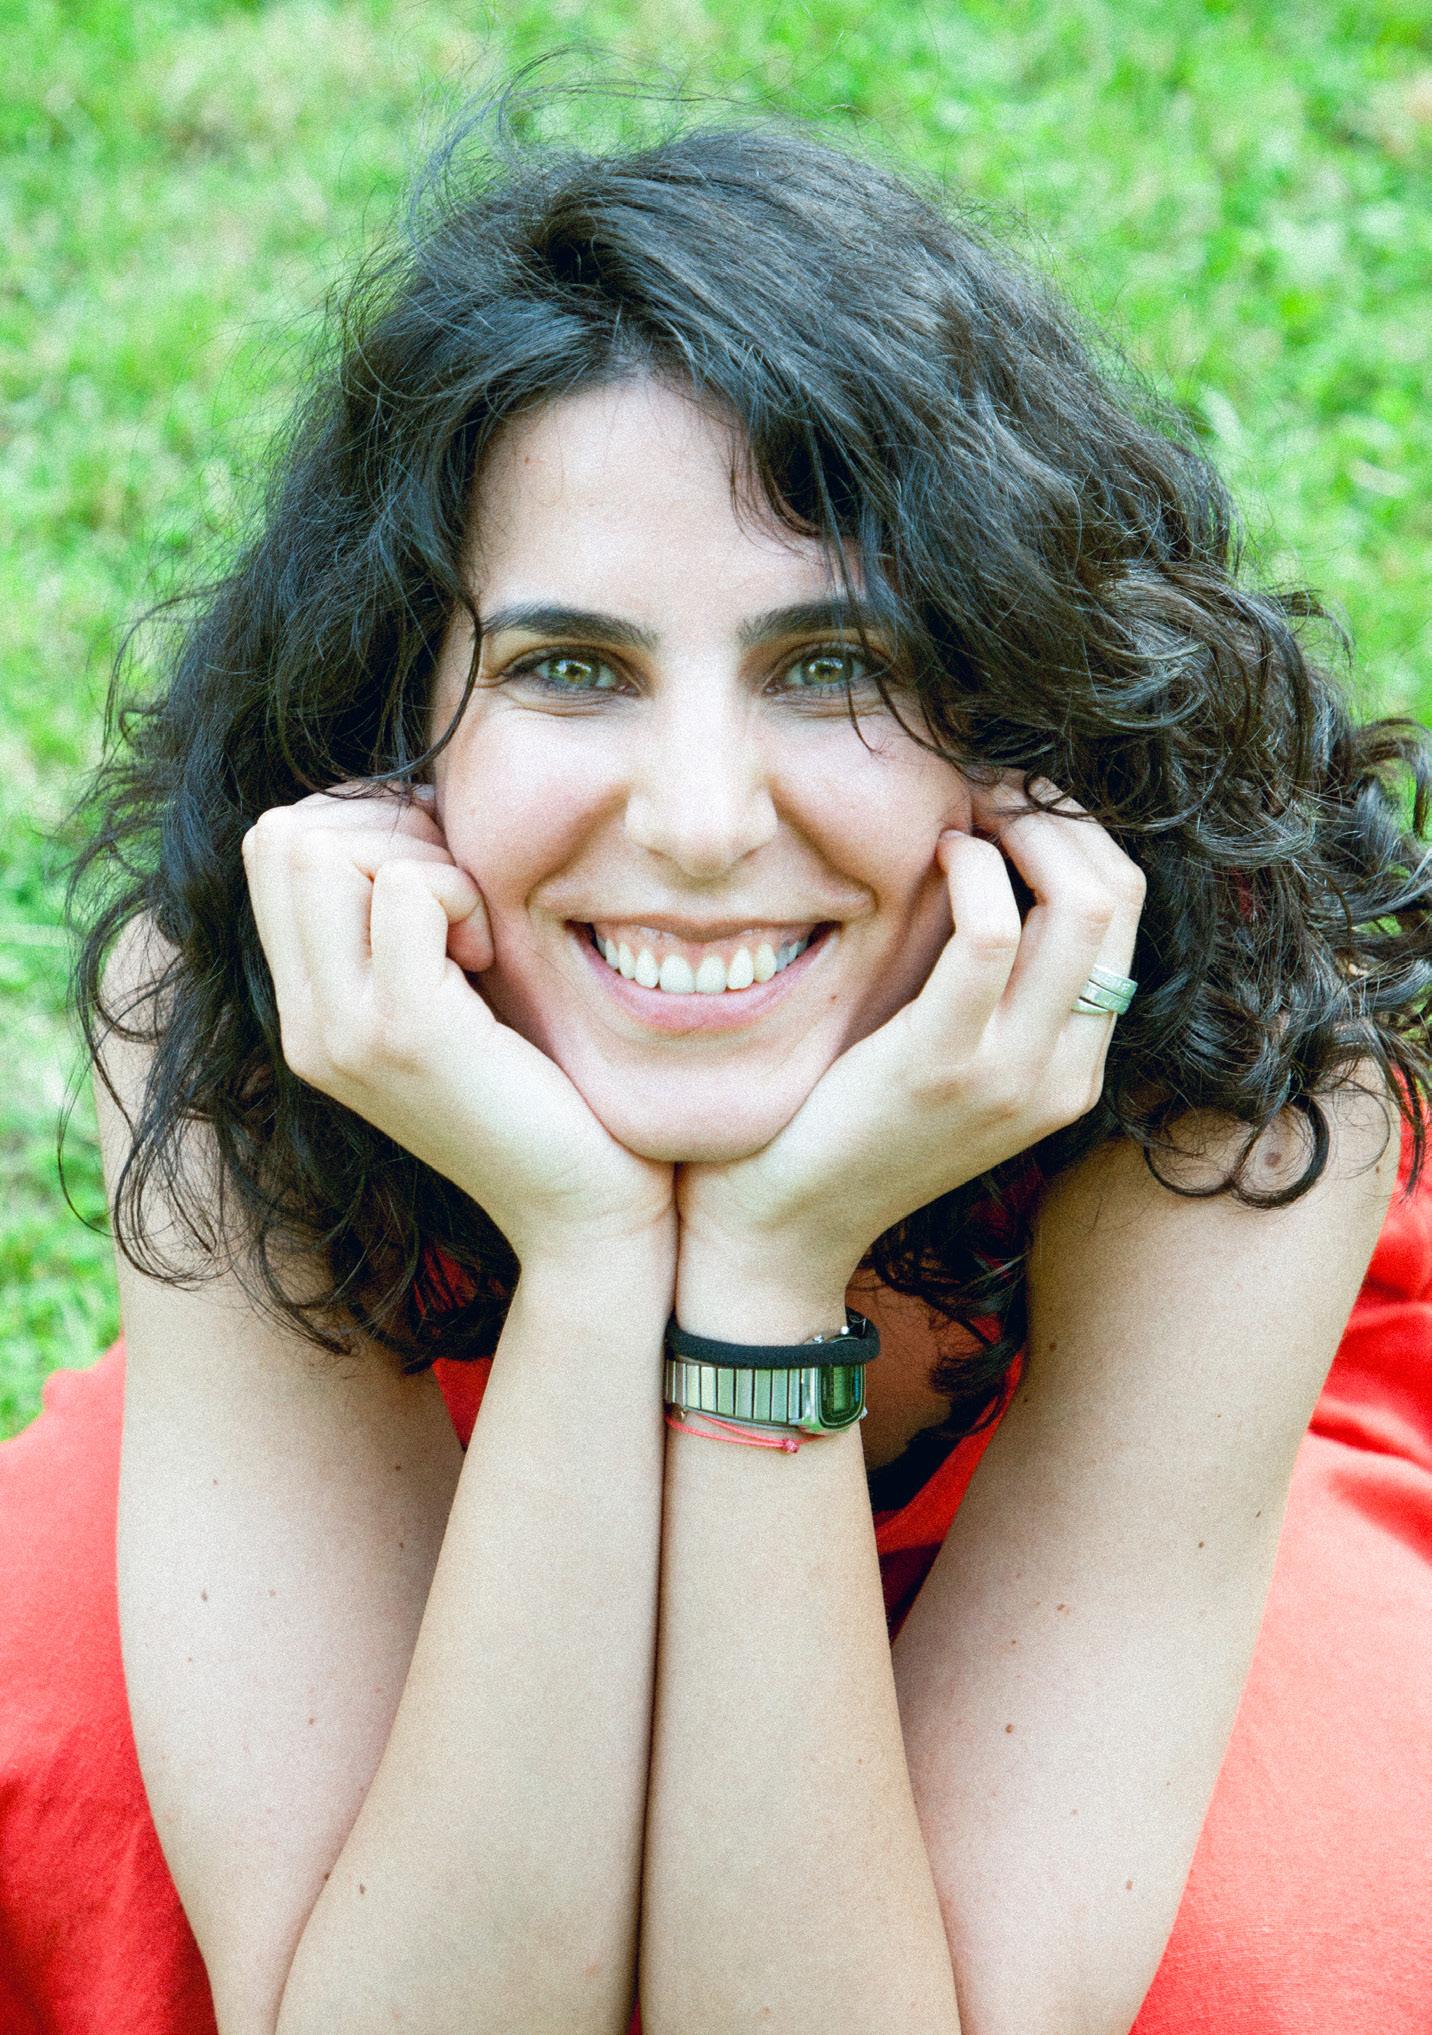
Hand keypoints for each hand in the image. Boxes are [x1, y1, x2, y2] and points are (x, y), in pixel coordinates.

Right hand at [241, 781, 675, 1267]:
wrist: (583, 1211)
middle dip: (386, 829)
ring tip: (476, 932)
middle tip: (463, 895)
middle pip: (285, 836)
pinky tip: (494, 955)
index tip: (444, 877)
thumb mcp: (457, 992)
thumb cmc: (544, 1087)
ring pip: (327, 851)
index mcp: (309, 1012)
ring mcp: (343, 1032)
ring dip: (424, 861)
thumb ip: (408, 919)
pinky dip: (461, 892)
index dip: (363, 824)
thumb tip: (410, 802)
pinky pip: (407, 890)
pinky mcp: (405, 1034)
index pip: (273, 848)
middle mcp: (306, 1024)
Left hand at [673, 777, 1145, 1328]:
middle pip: (1120, 896)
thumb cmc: (842, 1126)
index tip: (1013, 797)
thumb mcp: (942, 1050)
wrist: (782, 1233)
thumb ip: (983, 976)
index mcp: (1073, 1067)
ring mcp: (1014, 1074)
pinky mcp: (944, 1066)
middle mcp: (1065, 1073)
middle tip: (992, 782)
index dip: (1077, 833)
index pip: (1124, 913)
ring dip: (1023, 823)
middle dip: (1060, 814)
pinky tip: (932, 855)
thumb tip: (988, 848)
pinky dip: (968, 869)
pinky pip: (989, 930)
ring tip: (963, 806)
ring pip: (1080, 902)